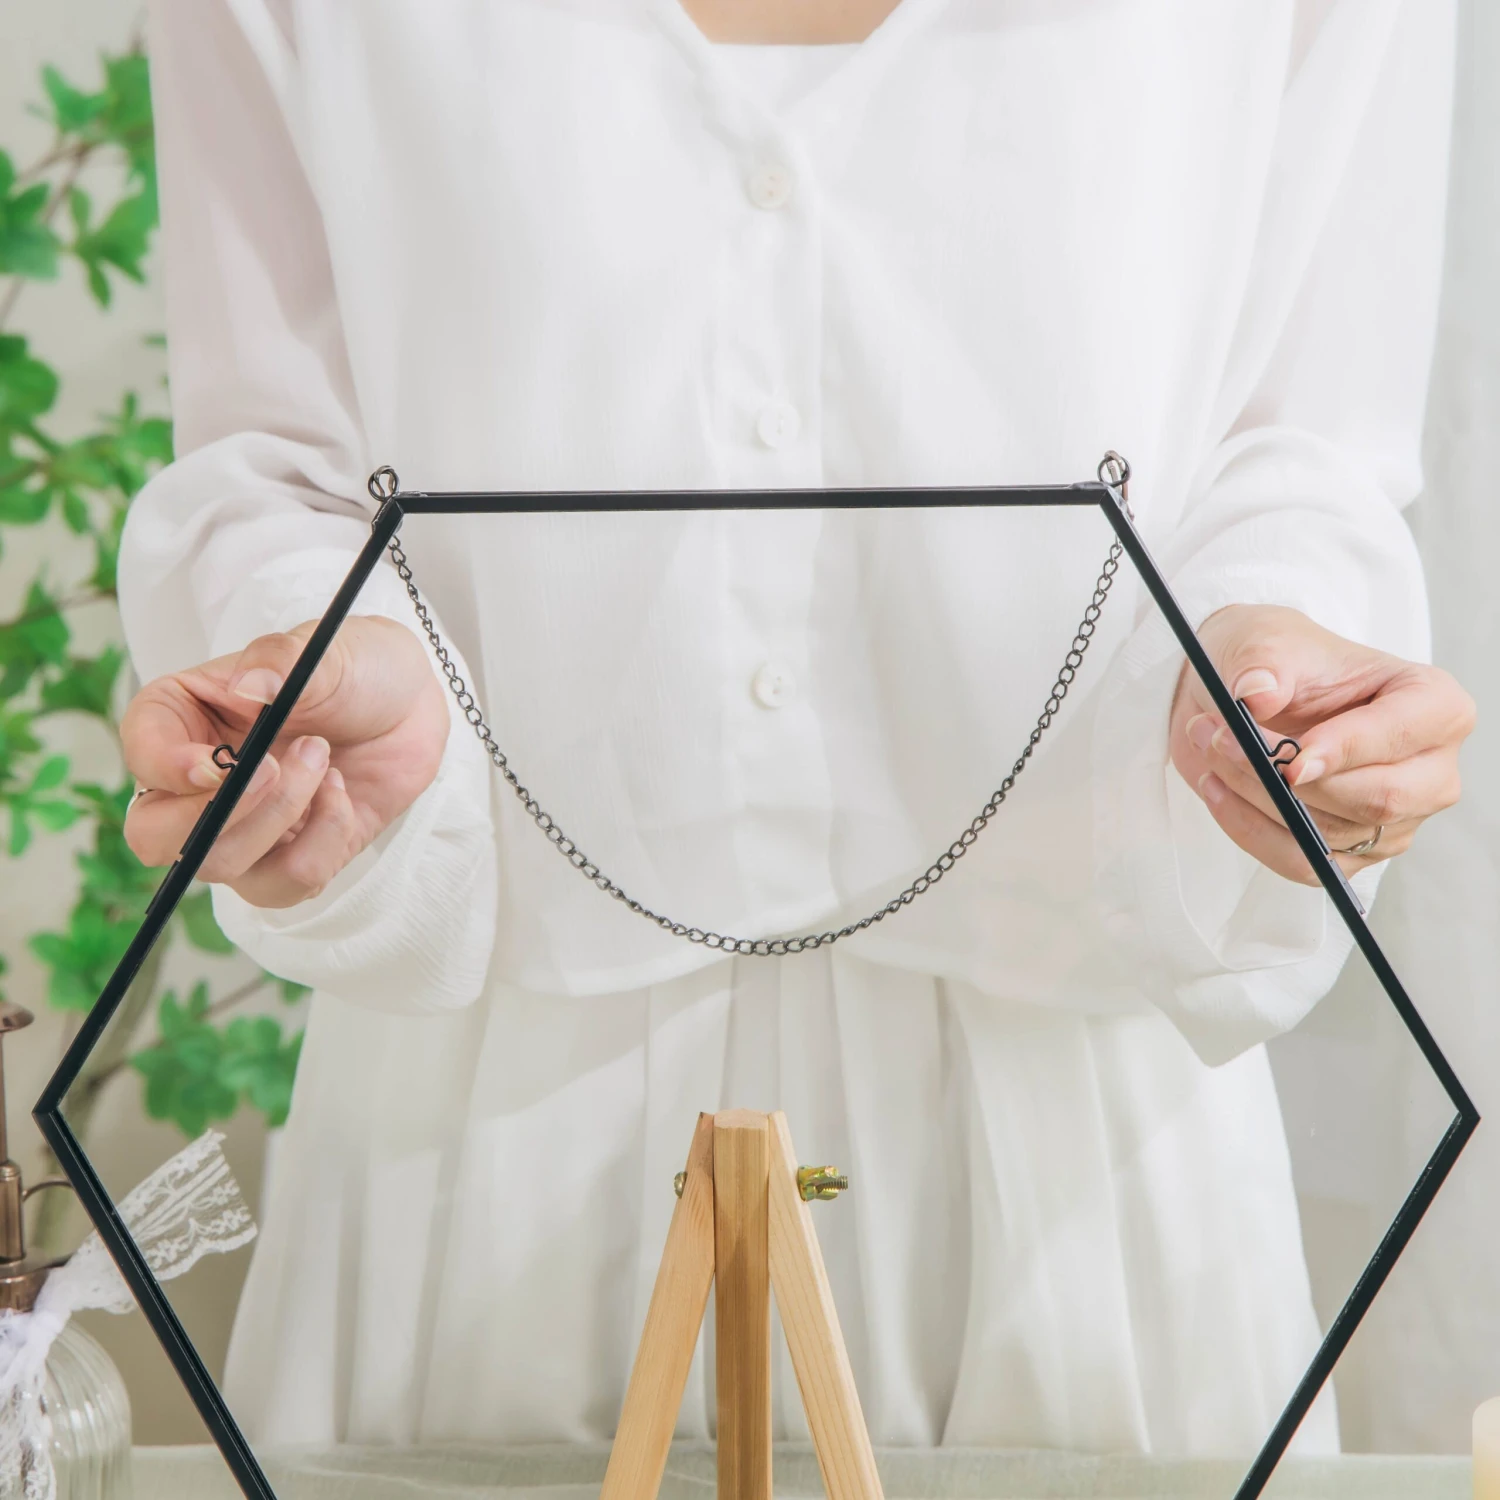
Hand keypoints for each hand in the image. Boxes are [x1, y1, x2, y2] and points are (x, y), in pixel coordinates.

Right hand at [122, 617, 448, 907]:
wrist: (411, 706)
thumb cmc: (353, 669)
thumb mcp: (323, 650)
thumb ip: (281, 661)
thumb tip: (247, 687)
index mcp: (183, 718)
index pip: (141, 753)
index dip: (165, 768)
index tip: (216, 764)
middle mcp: (198, 784)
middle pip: (155, 835)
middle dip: (215, 815)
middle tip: (274, 769)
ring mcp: (241, 827)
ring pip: (222, 864)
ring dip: (282, 815)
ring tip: (323, 759)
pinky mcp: (289, 858)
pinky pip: (289, 882)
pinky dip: (325, 837)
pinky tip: (340, 792)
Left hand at [1169, 604, 1474, 883]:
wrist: (1248, 696)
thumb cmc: (1278, 661)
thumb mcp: (1264, 640)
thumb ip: (1262, 662)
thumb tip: (1257, 693)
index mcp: (1433, 704)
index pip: (1407, 733)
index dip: (1350, 749)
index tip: (1292, 757)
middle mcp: (1428, 770)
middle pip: (1375, 798)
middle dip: (1287, 778)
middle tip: (1221, 739)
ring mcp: (1395, 820)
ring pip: (1328, 834)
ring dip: (1255, 796)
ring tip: (1209, 747)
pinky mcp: (1351, 853)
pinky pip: (1300, 861)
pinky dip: (1248, 829)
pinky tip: (1217, 787)